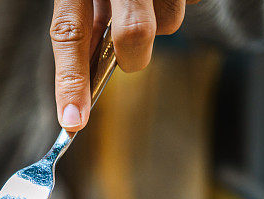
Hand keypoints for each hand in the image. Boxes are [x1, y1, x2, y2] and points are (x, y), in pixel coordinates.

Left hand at [50, 0, 198, 131]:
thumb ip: (84, 20)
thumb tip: (82, 81)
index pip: (69, 34)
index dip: (71, 82)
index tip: (73, 122)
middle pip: (134, 34)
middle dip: (133, 55)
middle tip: (127, 49)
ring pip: (169, 22)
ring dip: (159, 23)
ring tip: (146, 1)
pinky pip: (194, 1)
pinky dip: (180, 2)